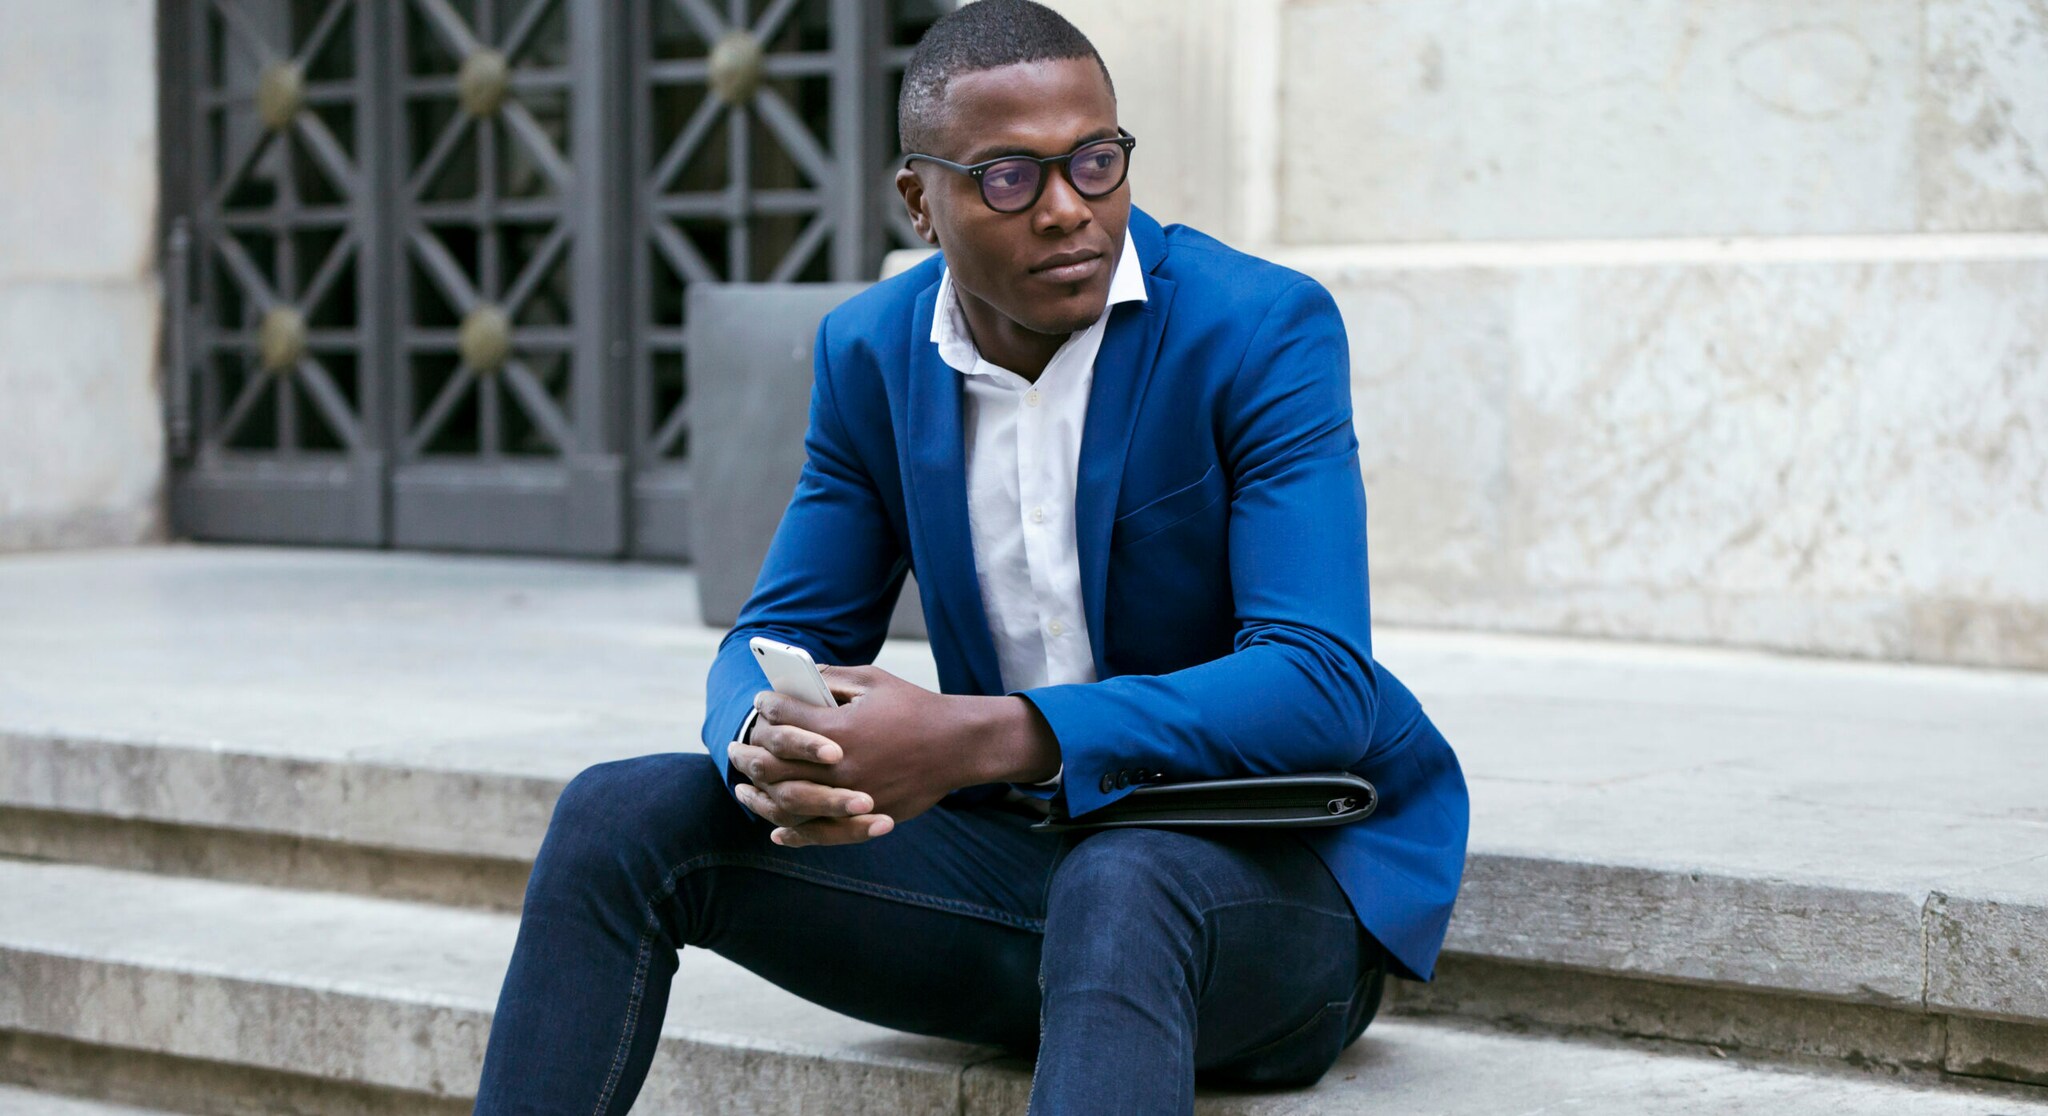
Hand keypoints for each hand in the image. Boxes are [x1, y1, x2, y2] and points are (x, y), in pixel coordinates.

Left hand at [737, 665, 986, 846]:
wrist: (957, 745)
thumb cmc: (915, 707)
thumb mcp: (873, 681)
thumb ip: (832, 677)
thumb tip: (799, 678)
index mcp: (838, 729)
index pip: (784, 718)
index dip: (767, 706)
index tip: (761, 702)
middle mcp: (839, 766)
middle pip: (775, 764)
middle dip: (749, 752)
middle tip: (734, 747)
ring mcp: (850, 796)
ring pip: (789, 802)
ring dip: (759, 796)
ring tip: (742, 787)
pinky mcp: (863, 817)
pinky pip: (818, 833)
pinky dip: (792, 833)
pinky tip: (774, 829)